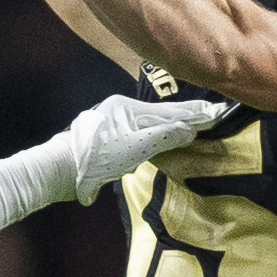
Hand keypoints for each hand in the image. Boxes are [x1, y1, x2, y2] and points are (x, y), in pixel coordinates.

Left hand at [63, 92, 231, 203]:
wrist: (61, 169)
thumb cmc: (96, 159)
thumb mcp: (135, 148)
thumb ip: (163, 137)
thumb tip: (190, 129)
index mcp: (127, 108)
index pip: (169, 111)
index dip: (193, 114)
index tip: (215, 111)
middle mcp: (121, 110)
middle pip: (161, 114)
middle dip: (186, 116)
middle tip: (211, 113)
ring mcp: (115, 122)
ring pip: (151, 123)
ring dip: (170, 126)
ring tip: (194, 122)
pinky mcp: (110, 136)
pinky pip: (140, 131)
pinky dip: (155, 135)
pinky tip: (164, 136)